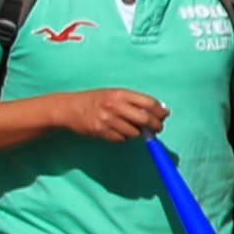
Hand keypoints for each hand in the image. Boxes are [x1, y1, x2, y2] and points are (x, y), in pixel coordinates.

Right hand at [46, 88, 167, 142]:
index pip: (149, 103)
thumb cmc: (95, 100)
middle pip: (145, 119)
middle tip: (157, 129)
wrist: (69, 108)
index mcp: (120, 94)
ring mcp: (107, 120)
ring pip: (134, 132)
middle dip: (155, 126)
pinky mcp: (101, 132)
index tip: (164, 116)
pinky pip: (121, 139)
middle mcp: (114, 106)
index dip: (160, 111)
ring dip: (137, 133)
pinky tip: (117, 131)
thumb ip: (134, 101)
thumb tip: (160, 110)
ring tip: (131, 127)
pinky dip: (123, 137)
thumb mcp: (114, 94)